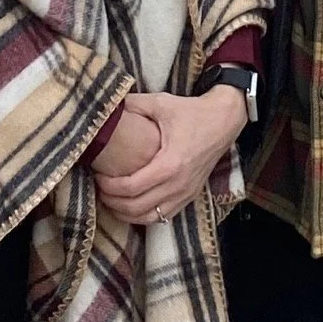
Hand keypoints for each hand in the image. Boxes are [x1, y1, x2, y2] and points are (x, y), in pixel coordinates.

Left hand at [94, 87, 246, 227]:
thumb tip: (108, 105)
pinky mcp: (191, 195)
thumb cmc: (193, 112)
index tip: (98, 176)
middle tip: (99, 189)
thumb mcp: (161, 103)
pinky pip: (164, 217)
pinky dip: (145, 216)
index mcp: (170, 164)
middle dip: (113, 202)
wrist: (225, 120)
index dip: (109, 186)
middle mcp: (179, 184)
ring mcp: (186, 193)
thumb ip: (133, 104)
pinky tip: (132, 206)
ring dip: (127, 213)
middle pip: (136, 208)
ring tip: (112, 200)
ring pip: (150, 218)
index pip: (130, 188)